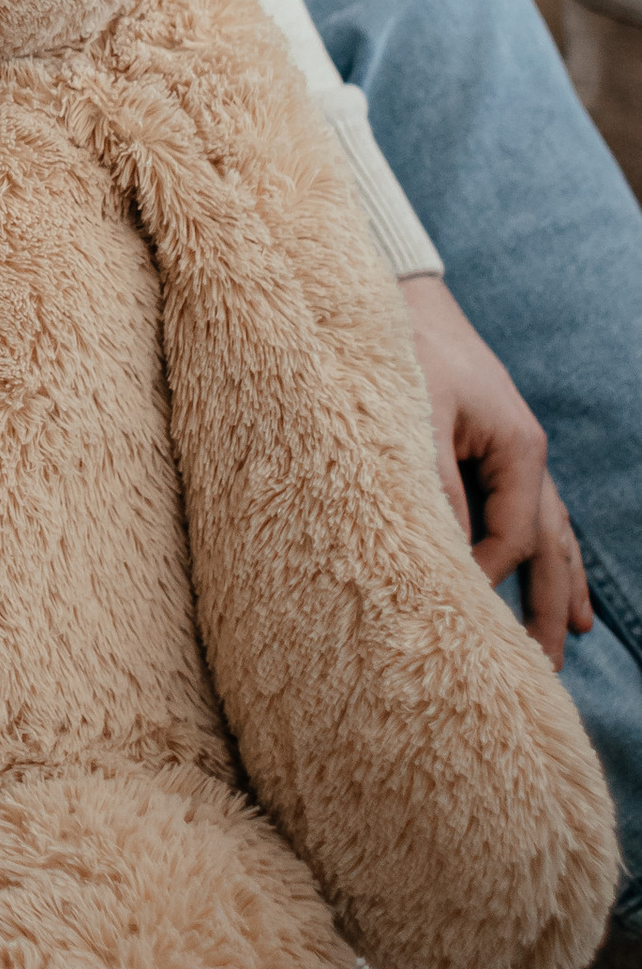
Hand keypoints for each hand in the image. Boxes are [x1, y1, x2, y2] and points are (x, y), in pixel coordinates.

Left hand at [399, 273, 592, 669]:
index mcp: (517, 448)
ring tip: (569, 640)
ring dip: (554, 587)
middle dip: (545, 608)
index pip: (511, 536)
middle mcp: (525, 456)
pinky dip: (545, 552)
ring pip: (548, 534)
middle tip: (546, 671)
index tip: (456, 608)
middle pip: (547, 546)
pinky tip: (559, 584)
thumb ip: (433, 484)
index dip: (485, 577)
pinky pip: (530, 514)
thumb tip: (444, 555)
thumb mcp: (415, 415)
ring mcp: (514, 455)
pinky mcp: (493, 452)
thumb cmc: (404, 349)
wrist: (397, 297)